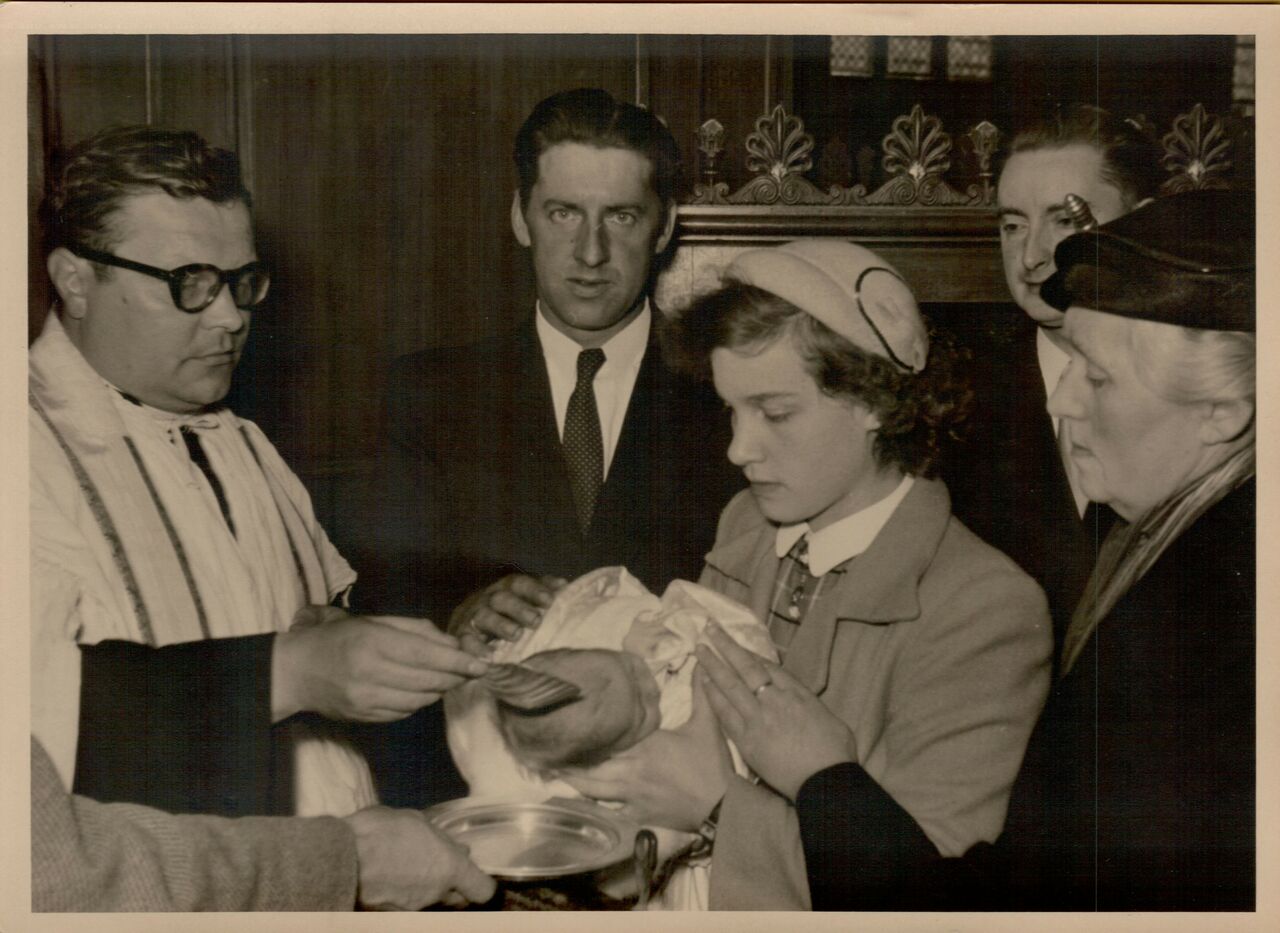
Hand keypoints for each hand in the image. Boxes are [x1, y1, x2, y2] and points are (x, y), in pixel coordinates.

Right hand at [272, 605, 489, 721]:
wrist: (297, 672)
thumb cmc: (339, 639)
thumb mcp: (374, 622)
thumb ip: (416, 630)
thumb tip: (453, 644)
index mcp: (372, 642)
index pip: (425, 655)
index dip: (457, 661)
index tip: (481, 664)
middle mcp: (370, 673)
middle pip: (427, 680)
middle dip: (456, 676)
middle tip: (472, 670)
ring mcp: (366, 700)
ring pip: (421, 699)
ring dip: (440, 689)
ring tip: (447, 677)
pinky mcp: (365, 718)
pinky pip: (406, 712)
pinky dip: (420, 701)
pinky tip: (419, 689)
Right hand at [343, 806, 494, 909]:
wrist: (337, 857)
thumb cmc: (377, 831)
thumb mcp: (414, 821)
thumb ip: (438, 839)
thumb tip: (455, 847)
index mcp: (448, 867)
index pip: (482, 890)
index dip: (482, 883)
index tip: (475, 874)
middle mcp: (435, 893)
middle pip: (459, 899)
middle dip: (456, 887)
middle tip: (443, 869)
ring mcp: (413, 908)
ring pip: (432, 903)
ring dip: (429, 890)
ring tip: (411, 870)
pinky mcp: (392, 917)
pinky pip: (409, 907)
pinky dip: (406, 897)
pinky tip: (393, 882)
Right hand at [448, 574, 565, 655]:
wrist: (464, 631)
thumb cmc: (504, 617)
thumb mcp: (520, 603)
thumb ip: (540, 594)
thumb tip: (563, 585)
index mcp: (504, 589)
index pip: (518, 583)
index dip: (534, 590)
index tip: (550, 600)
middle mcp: (486, 599)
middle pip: (501, 598)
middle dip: (519, 608)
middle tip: (536, 620)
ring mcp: (471, 617)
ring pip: (483, 616)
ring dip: (500, 624)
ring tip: (516, 635)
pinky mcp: (459, 636)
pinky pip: (465, 641)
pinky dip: (476, 649)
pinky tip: (488, 658)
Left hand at [560, 673, 732, 831]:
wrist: (721, 806)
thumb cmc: (711, 764)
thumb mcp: (707, 723)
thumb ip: (700, 692)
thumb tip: (699, 661)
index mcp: (645, 745)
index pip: (607, 736)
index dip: (584, 730)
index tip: (564, 721)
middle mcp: (631, 769)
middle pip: (590, 764)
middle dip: (568, 757)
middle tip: (544, 748)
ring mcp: (630, 795)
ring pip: (591, 788)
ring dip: (572, 779)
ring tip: (552, 769)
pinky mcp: (636, 815)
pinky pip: (606, 809)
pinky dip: (589, 803)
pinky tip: (574, 798)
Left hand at [696, 622, 854, 800]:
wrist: (826, 781)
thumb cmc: (835, 753)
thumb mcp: (829, 717)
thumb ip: (808, 704)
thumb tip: (797, 702)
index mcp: (798, 693)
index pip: (769, 666)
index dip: (750, 653)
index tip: (736, 643)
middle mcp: (775, 699)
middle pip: (746, 666)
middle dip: (726, 645)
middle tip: (709, 627)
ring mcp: (759, 718)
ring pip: (730, 684)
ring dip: (713, 665)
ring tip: (699, 649)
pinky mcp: (747, 740)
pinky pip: (725, 712)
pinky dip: (713, 695)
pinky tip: (702, 683)